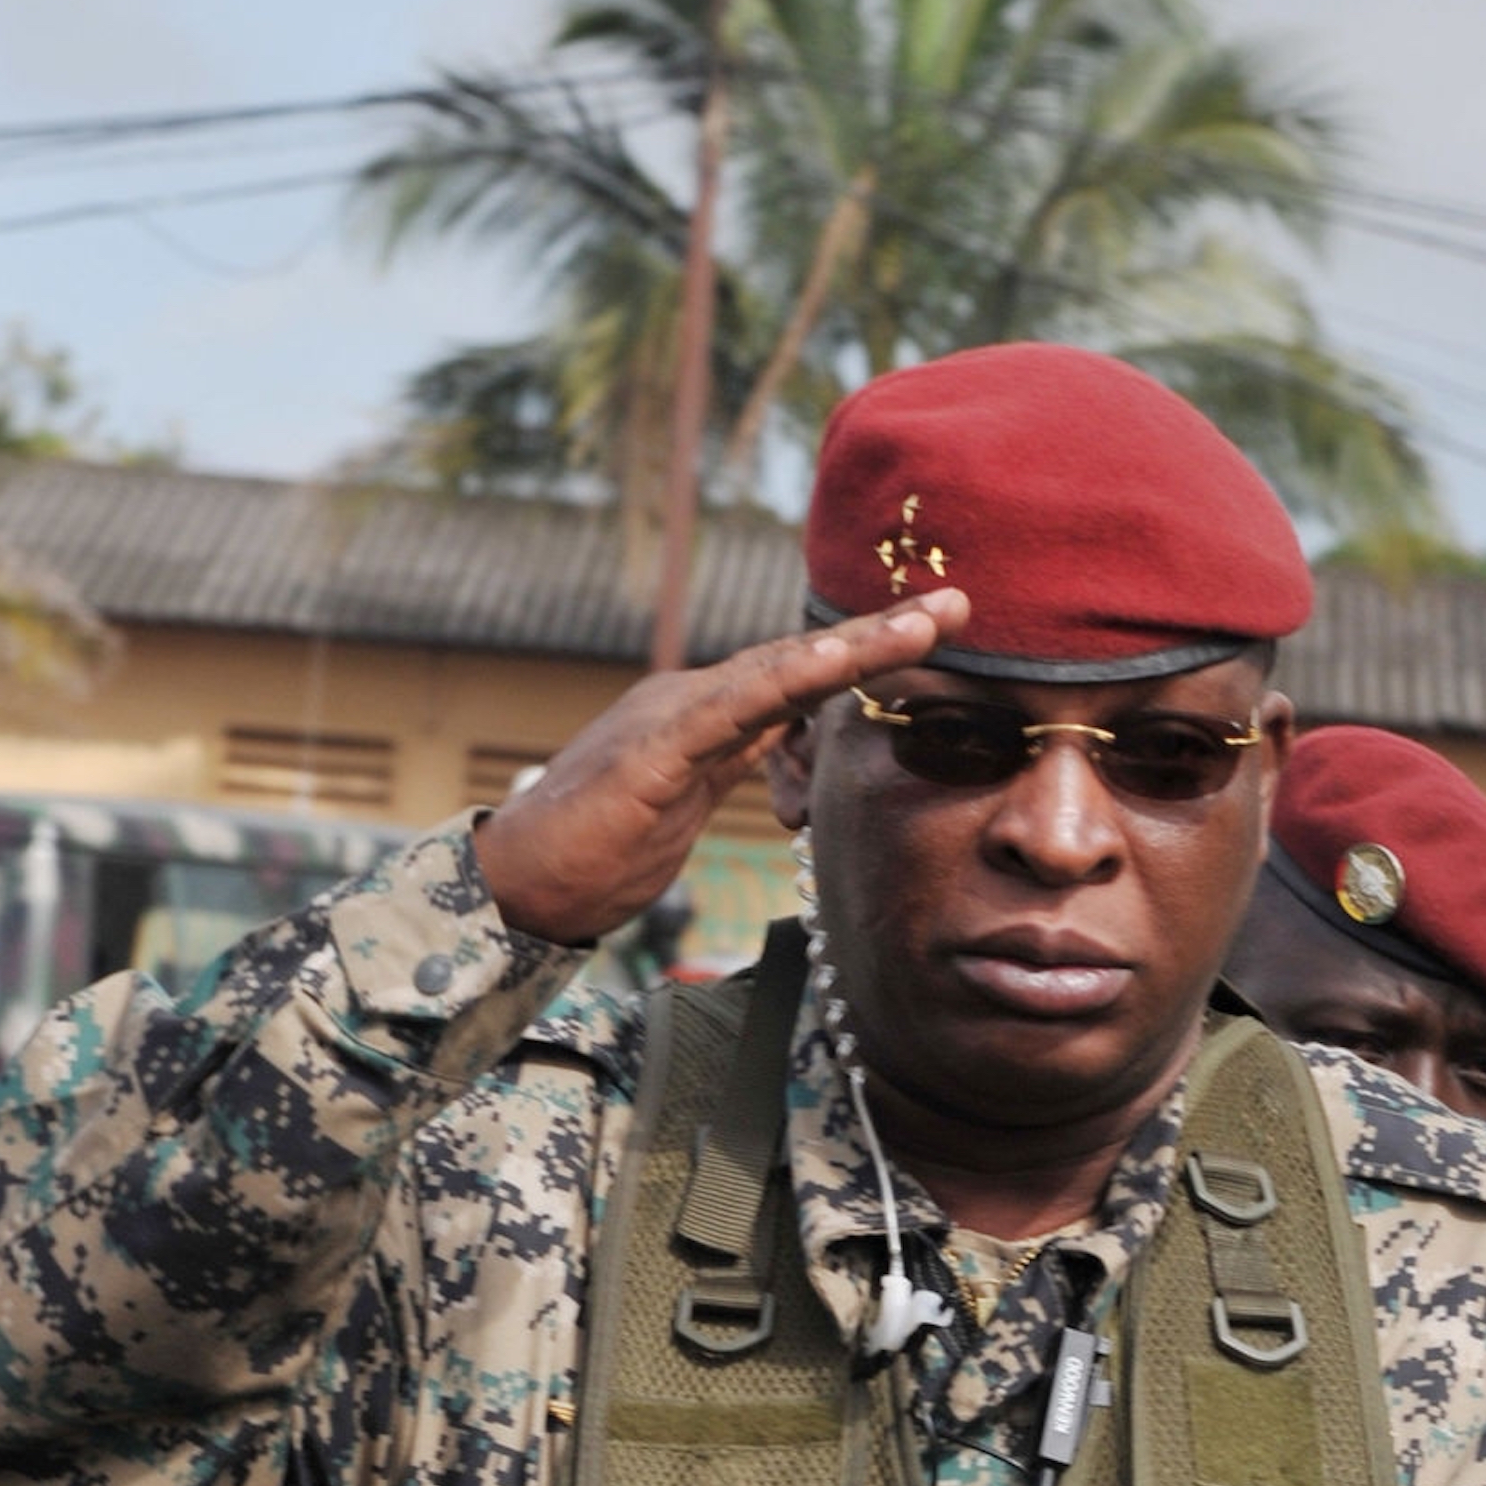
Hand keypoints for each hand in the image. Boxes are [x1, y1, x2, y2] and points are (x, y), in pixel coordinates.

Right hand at [472, 589, 968, 945]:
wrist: (526, 882)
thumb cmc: (603, 852)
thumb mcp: (693, 805)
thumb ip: (738, 766)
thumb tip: (790, 749)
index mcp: (707, 715)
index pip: (802, 677)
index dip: (870, 652)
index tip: (937, 632)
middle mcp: (694, 700)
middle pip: (802, 659)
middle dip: (883, 631)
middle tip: (960, 603)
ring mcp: (672, 718)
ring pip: (780, 671)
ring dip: (857, 646)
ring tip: (926, 625)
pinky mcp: (652, 753)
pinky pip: (732, 711)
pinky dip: (787, 683)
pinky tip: (835, 665)